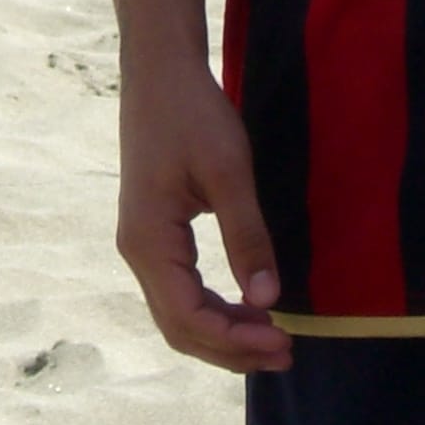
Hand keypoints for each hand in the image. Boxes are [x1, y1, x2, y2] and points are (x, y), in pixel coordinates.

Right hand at [114, 49, 290, 371]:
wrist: (160, 72)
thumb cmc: (194, 114)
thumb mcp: (228, 171)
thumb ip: (247, 236)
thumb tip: (267, 299)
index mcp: (150, 241)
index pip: (189, 317)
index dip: (236, 341)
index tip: (284, 342)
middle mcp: (138, 252)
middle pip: (180, 327)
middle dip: (231, 348)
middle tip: (287, 352)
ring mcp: (142, 244)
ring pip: (178, 313)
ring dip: (223, 333)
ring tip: (272, 337)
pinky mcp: (154, 234)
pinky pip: (180, 291)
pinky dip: (213, 310)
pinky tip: (247, 307)